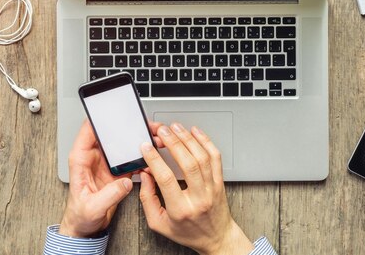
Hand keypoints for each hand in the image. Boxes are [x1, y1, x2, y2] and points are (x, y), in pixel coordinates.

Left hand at [59, 119, 162, 237]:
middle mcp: (94, 157)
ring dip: (139, 139)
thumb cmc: (80, 216)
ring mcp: (107, 163)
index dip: (102, 119)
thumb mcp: (92, 207)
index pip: (88, 131)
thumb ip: (109, 195)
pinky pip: (131, 157)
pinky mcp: (117, 170)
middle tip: (146, 125)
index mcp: (81, 160)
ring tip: (155, 137)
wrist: (86, 227)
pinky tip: (153, 155)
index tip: (117, 113)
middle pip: (111, 133)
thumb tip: (126, 182)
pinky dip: (143, 155)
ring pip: (123, 143)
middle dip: (129, 127)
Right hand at [139, 124, 253, 254]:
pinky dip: (206, 141)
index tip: (146, 147)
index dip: (155, 159)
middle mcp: (199, 197)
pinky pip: (215, 157)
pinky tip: (195, 132)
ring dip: (188, 138)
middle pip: (187, 163)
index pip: (166, 179)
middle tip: (162, 131)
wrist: (216, 237)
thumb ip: (148, 198)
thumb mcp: (159, 223)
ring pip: (202, 157)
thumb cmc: (188, 232)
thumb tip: (144, 175)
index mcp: (181, 209)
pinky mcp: (220, 181)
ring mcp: (212, 188)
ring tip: (175, 127)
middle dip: (173, 143)